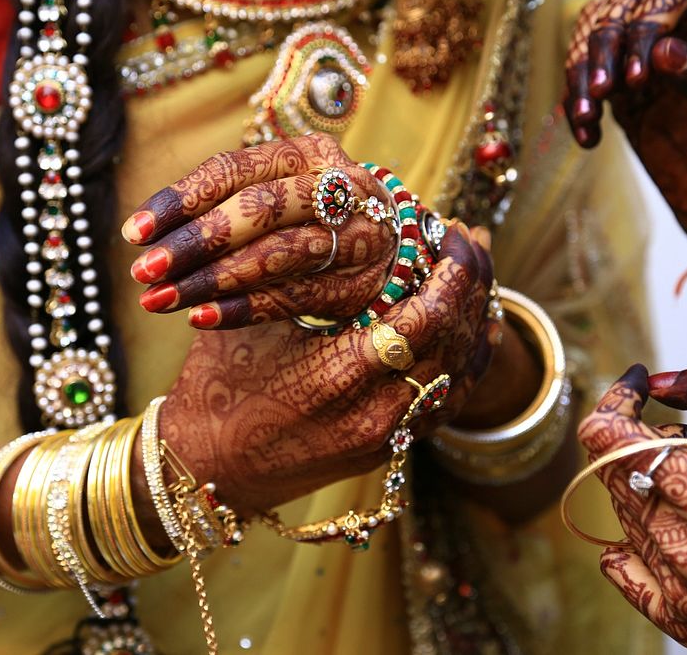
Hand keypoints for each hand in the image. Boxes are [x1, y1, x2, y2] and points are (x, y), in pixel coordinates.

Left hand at [120, 133, 397, 328]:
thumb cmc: (308, 216)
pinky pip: (294, 298)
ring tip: (162, 300)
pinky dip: (245, 309)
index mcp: (307, 154)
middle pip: (260, 210)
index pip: (235, 170)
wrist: (388, 247)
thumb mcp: (274, 193)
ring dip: (213, 280)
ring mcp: (354, 237)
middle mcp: (338, 188)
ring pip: (277, 255)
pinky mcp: (356, 285)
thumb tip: (147, 238)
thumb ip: (222, 206)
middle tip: (144, 270)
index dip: (181, 199)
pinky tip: (203, 318)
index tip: (134, 233)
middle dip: (195, 241)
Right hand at [156, 221, 493, 514]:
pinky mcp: (389, 450)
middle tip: (469, 238)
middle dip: (470, 283)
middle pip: (454, 340)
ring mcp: (388, 438)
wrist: (207, 468)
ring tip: (478, 272)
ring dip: (475, 317)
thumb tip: (347, 219)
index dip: (448, 269)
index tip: (449, 229)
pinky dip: (468, 361)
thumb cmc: (218, 387)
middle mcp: (376, 414)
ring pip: (461, 372)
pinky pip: (448, 401)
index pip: (427, 316)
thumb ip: (299, 278)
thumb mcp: (249, 323)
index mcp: (340, 376)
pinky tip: (476, 327)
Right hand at [564, 0, 686, 277]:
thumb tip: (663, 50)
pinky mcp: (624, 96)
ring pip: (596, 40)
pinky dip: (576, 107)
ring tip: (586, 117)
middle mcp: (684, 35)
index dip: (651, 19)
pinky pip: (586, 84)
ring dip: (581, 75)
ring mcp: (649, 65)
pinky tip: (588, 139)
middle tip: (603, 93)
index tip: (638, 74)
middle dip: (606, 45)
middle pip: (627, 8)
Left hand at [576, 358, 686, 652]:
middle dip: (647, 444)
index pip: (607, 437)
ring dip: (652, 490)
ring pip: (622, 511)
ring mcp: (683, 592)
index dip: (617, 401)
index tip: (635, 388)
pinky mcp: (682, 621)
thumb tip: (660, 382)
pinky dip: (640, 539)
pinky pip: (620, 564)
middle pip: (616, 470)